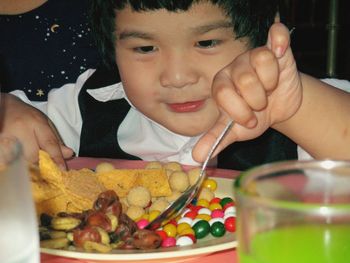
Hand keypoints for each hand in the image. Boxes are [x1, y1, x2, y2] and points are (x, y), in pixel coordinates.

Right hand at [0, 93, 73, 168]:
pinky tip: (17, 160)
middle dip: (40, 163)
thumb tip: (69, 154)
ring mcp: (7, 135)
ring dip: (26, 164)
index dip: (56, 157)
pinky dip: (14, 162)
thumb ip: (55, 140)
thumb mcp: (44, 124)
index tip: (62, 169)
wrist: (4, 106)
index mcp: (37, 123)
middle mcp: (22, 128)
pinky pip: (8, 158)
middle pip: (33, 154)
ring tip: (29, 163)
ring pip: (20, 158)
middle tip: (43, 167)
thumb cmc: (27, 116)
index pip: (49, 142)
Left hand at [193, 23, 301, 161]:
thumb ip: (217, 139)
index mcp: (220, 86)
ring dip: (271, 84)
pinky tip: (279, 49)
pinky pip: (276, 37)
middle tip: (260, 105)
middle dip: (256, 100)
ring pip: (261, 62)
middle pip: (244, 80)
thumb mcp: (235, 130)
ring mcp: (254, 57)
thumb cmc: (254, 116)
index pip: (223, 94)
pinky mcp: (276, 50)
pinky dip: (279, 40)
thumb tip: (197, 157)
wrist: (279, 108)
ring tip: (270, 90)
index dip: (239, 111)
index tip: (249, 120)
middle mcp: (234, 68)